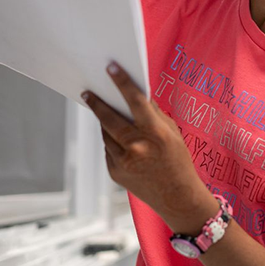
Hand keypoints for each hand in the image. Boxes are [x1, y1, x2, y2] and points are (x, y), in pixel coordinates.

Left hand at [82, 62, 216, 232]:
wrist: (177, 197)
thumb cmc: (177, 160)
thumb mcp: (172, 133)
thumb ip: (153, 114)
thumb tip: (135, 94)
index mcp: (155, 133)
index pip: (136, 101)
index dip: (122, 82)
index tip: (110, 68)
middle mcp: (137, 147)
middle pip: (109, 119)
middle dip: (97, 103)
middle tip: (87, 93)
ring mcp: (124, 161)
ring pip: (106, 134)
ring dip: (105, 124)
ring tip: (105, 115)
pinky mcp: (115, 172)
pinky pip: (108, 150)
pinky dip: (112, 143)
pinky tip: (120, 143)